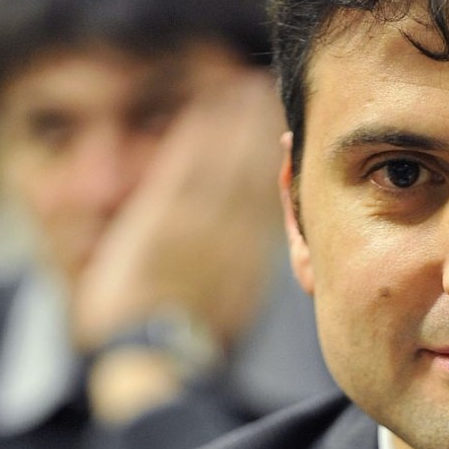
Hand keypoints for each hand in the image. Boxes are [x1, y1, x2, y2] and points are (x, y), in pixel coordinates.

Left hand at [71, 66, 283, 353]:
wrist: (158, 363)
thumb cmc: (187, 348)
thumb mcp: (232, 313)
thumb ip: (243, 276)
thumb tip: (260, 257)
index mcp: (249, 263)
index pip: (269, 206)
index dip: (284, 170)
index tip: (290, 141)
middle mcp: (232, 238)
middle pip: (253, 176)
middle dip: (263, 133)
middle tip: (277, 93)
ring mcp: (200, 226)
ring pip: (227, 162)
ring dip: (239, 121)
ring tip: (251, 85)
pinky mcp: (165, 218)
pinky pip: (190, 164)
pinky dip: (203, 130)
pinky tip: (214, 102)